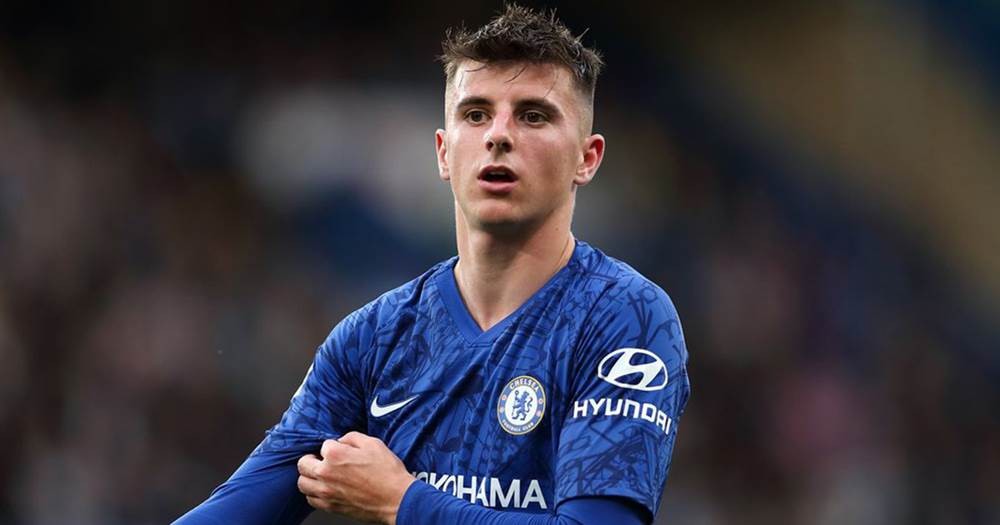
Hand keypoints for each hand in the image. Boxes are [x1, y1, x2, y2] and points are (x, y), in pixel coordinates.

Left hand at [297, 431, 415, 523]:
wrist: (396, 499)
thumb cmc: (388, 473)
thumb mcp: (373, 443)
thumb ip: (352, 438)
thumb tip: (342, 441)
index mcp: (335, 455)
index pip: (323, 445)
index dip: (333, 446)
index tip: (341, 449)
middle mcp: (326, 473)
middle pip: (303, 464)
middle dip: (311, 459)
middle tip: (320, 459)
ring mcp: (327, 492)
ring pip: (302, 483)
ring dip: (309, 477)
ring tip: (319, 475)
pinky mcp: (331, 507)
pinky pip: (311, 500)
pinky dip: (314, 493)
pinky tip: (324, 489)